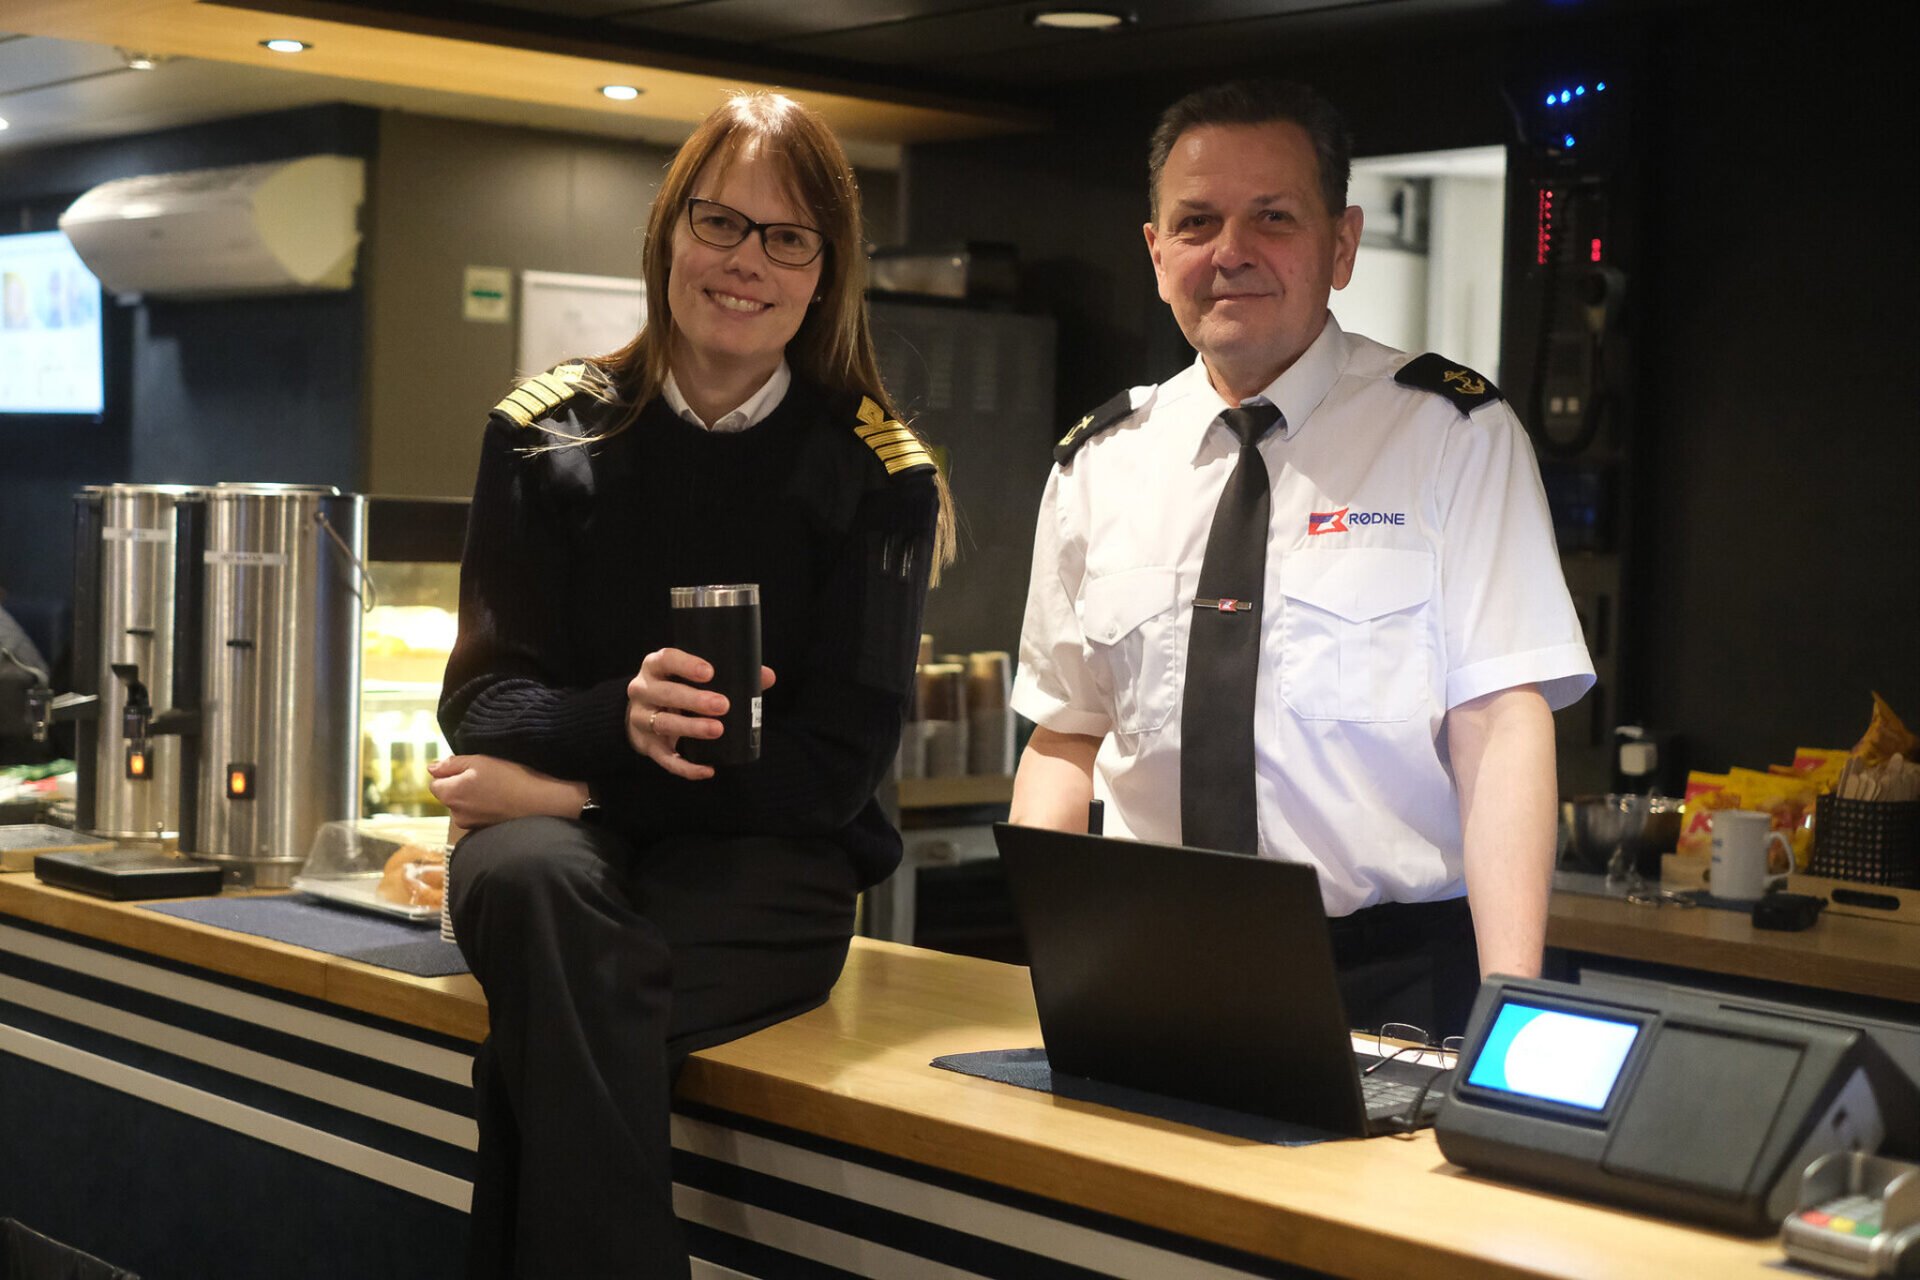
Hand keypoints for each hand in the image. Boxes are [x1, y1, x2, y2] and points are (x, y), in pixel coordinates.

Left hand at [427, 754, 588, 829]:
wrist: (540, 803)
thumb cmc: (511, 778)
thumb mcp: (480, 761)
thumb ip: (452, 764)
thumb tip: (431, 769)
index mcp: (450, 794)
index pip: (435, 783)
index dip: (451, 774)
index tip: (471, 769)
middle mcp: (455, 814)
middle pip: (449, 796)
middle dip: (461, 787)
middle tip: (486, 778)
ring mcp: (470, 826)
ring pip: (463, 806)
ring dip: (473, 799)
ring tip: (497, 791)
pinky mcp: (484, 832)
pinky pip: (477, 816)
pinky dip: (484, 810)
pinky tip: (501, 803)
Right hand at [625, 647, 776, 779]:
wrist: (643, 713)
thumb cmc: (677, 687)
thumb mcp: (692, 676)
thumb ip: (730, 674)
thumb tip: (767, 676)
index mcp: (655, 667)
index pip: (666, 660)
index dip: (686, 665)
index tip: (710, 672)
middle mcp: (643, 690)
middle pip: (665, 693)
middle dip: (694, 699)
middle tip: (722, 705)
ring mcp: (641, 719)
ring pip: (664, 724)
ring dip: (691, 728)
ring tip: (717, 730)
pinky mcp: (647, 746)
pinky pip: (665, 759)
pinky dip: (686, 767)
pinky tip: (707, 769)